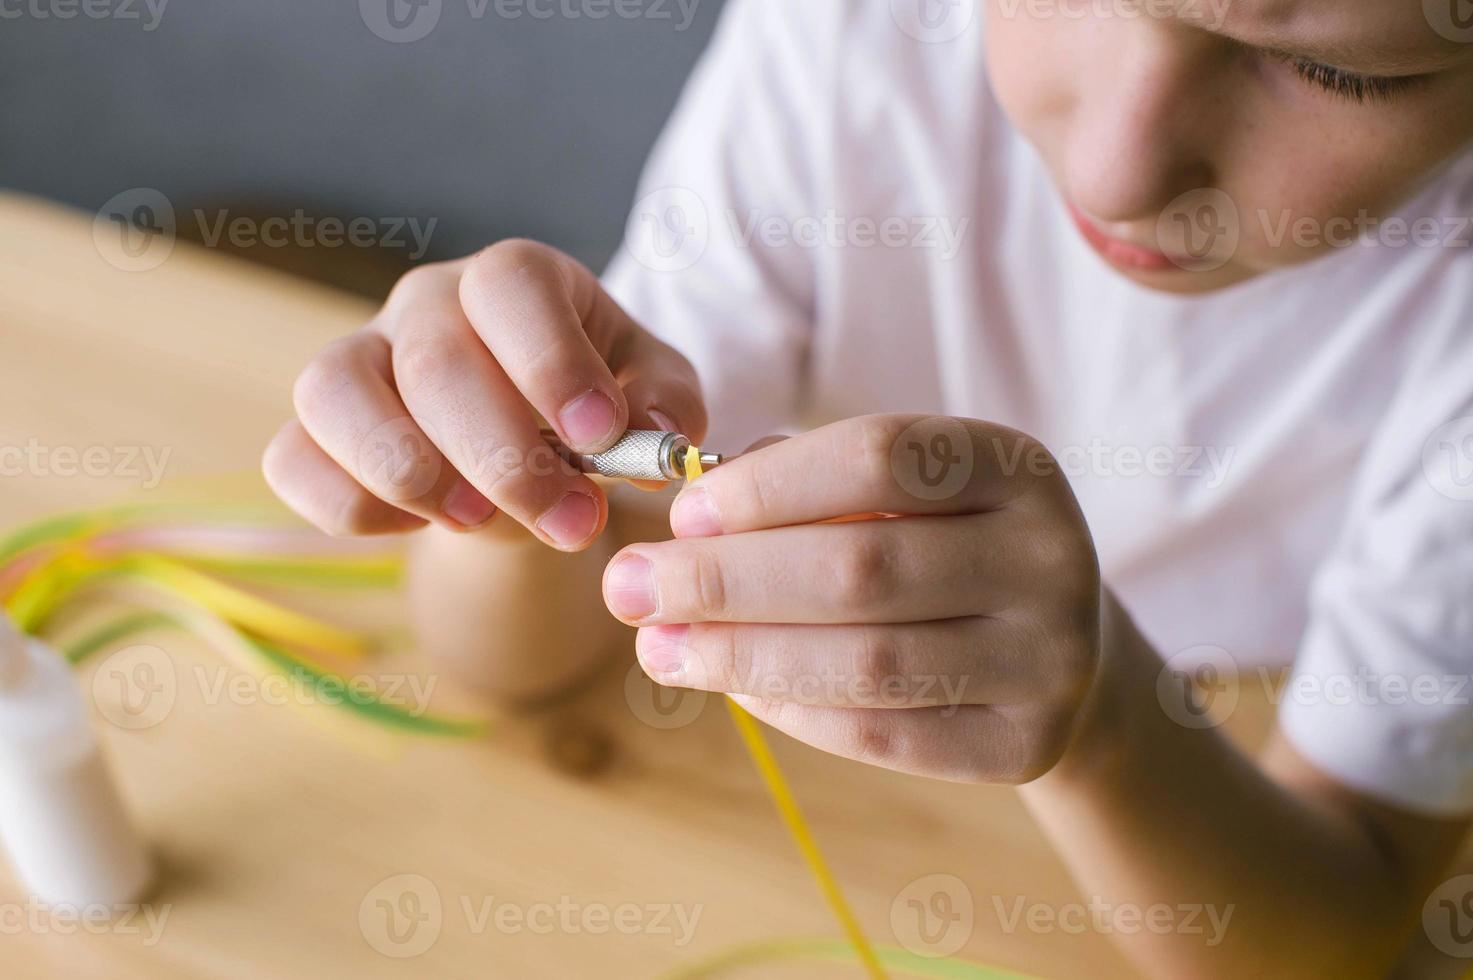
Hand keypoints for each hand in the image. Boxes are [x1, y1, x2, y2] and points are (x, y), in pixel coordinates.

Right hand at [263, 240, 705, 547]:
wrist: (530, 450)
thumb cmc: (593, 407)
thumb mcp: (651, 395)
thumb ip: (665, 405)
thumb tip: (655, 434)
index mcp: (514, 281)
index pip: (511, 283)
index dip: (551, 359)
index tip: (598, 437)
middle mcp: (424, 305)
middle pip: (434, 358)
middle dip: (505, 456)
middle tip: (570, 520)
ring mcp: (357, 359)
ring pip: (333, 391)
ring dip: (412, 472)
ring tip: (481, 521)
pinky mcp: (312, 427)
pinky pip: (290, 459)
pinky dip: (351, 504)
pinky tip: (420, 523)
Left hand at [602, 414, 1102, 782]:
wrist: (1061, 652)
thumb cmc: (947, 549)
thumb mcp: (904, 494)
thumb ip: (807, 484)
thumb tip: (691, 518)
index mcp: (1017, 467)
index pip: (879, 458)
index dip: (768, 486)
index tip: (682, 514)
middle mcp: (1049, 557)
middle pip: (861, 567)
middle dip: (723, 580)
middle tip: (628, 587)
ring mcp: (1049, 659)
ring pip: (865, 662)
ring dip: (739, 655)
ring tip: (657, 645)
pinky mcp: (1025, 746)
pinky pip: (880, 734)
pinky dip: (790, 709)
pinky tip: (731, 685)